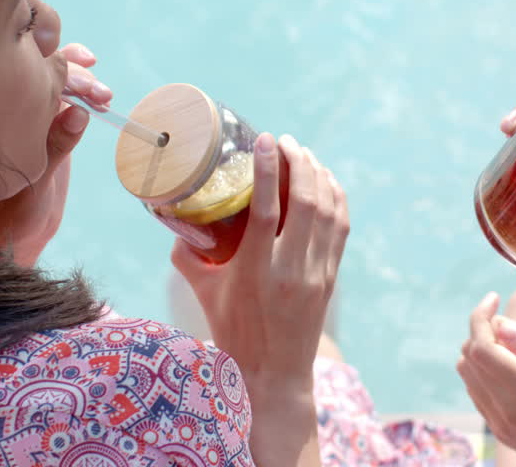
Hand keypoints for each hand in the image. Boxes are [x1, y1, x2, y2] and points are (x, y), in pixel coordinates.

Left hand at [0, 44, 111, 266]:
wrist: (17, 229)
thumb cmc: (13, 209)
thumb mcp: (35, 179)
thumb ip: (57, 145)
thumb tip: (79, 112)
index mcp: (3, 113)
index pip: (32, 75)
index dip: (62, 70)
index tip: (86, 84)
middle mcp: (15, 107)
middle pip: (48, 71)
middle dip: (79, 77)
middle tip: (101, 95)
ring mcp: (34, 114)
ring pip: (59, 81)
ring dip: (86, 84)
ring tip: (105, 98)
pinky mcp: (50, 124)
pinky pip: (68, 98)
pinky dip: (86, 95)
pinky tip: (101, 101)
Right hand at [173, 133, 347, 466]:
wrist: (273, 375)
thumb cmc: (232, 331)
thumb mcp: (203, 292)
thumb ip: (186, 255)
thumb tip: (175, 218)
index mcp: (255, 271)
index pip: (267, 210)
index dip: (268, 170)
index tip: (266, 140)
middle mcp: (290, 269)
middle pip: (306, 202)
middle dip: (300, 163)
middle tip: (286, 142)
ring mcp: (316, 273)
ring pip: (328, 211)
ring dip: (319, 175)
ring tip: (304, 153)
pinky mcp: (331, 277)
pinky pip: (341, 227)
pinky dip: (336, 197)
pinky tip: (326, 180)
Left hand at [458, 293, 515, 466]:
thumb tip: (502, 323)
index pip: (480, 346)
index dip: (480, 316)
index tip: (494, 298)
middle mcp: (503, 406)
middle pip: (469, 355)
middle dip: (482, 330)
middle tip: (510, 324)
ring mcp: (498, 421)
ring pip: (466, 372)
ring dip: (479, 349)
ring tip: (511, 346)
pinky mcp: (498, 429)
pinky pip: (474, 390)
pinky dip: (481, 369)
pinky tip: (508, 367)